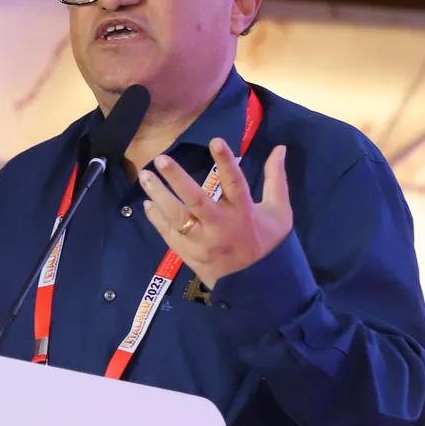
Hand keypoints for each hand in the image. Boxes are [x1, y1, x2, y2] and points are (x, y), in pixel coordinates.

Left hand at [138, 140, 292, 289]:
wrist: (254, 285)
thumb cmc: (268, 243)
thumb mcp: (279, 211)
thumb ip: (276, 179)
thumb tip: (280, 148)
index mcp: (245, 213)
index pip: (235, 183)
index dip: (226, 162)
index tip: (214, 140)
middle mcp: (221, 227)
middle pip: (197, 201)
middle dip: (178, 179)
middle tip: (161, 159)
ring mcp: (203, 243)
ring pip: (177, 218)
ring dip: (159, 196)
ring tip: (144, 176)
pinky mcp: (189, 255)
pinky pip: (169, 235)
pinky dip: (157, 219)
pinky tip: (147, 203)